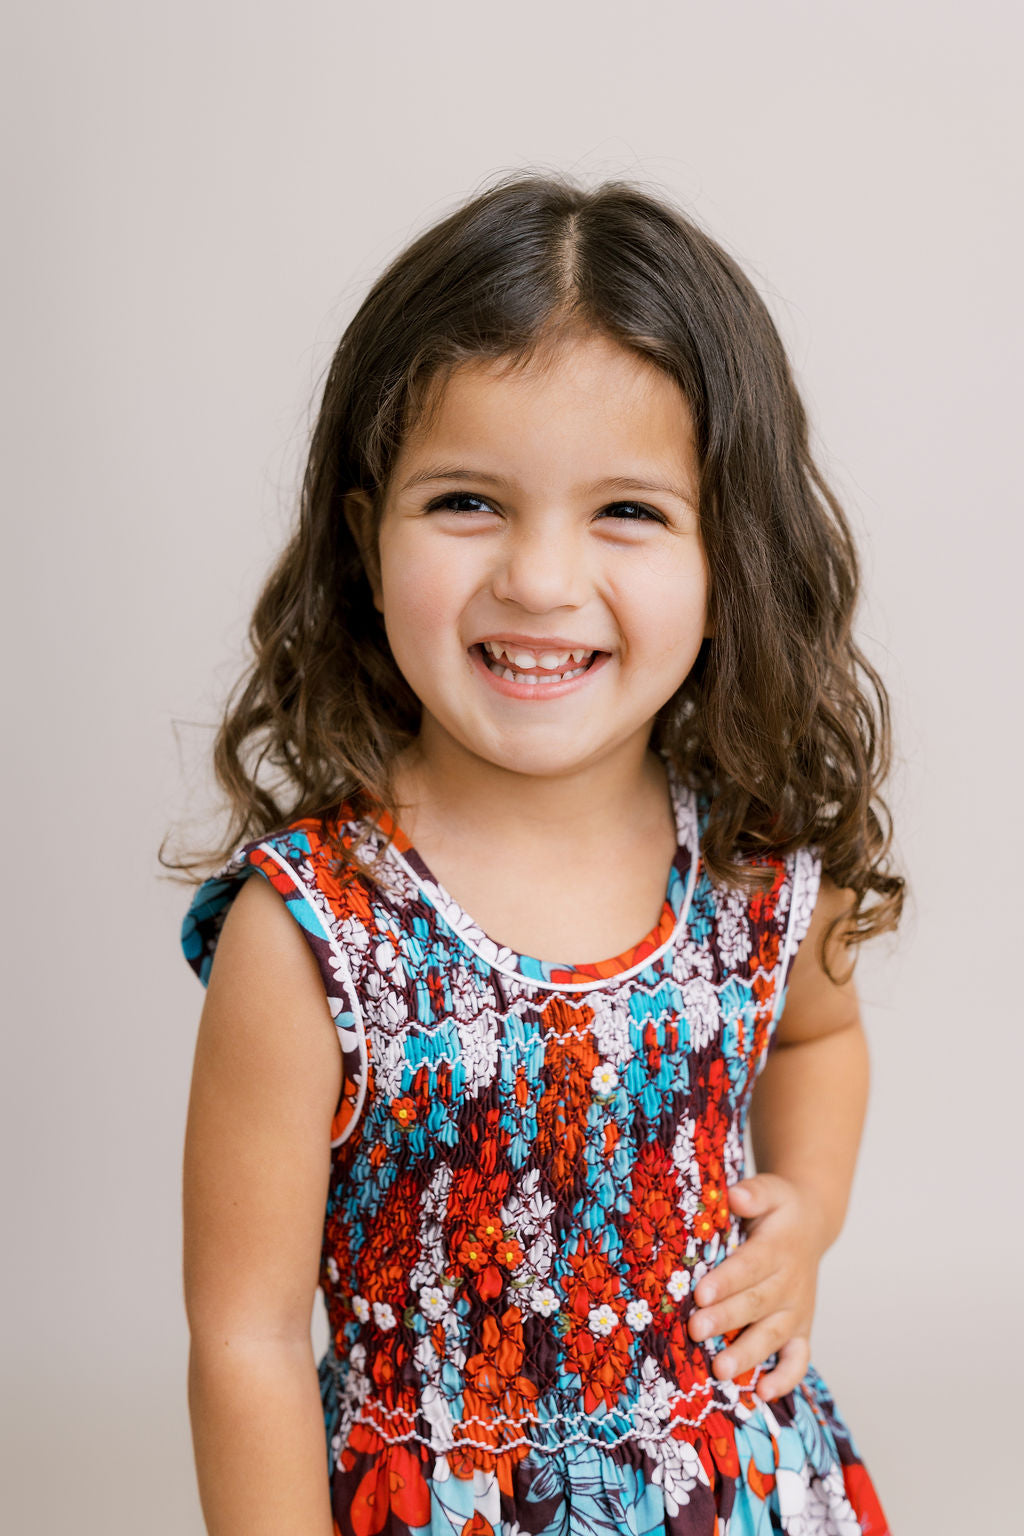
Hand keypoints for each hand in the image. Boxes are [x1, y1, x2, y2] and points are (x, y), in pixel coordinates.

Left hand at [686, 1172, 829, 1400]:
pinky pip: (798, 1358)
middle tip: (695, 1331)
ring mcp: (797, 1310)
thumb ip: (754, 1193)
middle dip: (726, 1319)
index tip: (701, 1293)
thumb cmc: (779, 1208)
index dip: (727, 1280)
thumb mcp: (770, 1191)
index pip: (751, 1266)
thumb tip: (736, 1196)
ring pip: (773, 1335)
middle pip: (757, 1303)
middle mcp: (791, 1282)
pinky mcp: (801, 1329)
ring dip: (748, 1354)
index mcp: (779, 1247)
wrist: (811, 1224)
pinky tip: (765, 1393)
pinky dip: (787, 1378)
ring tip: (720, 1370)